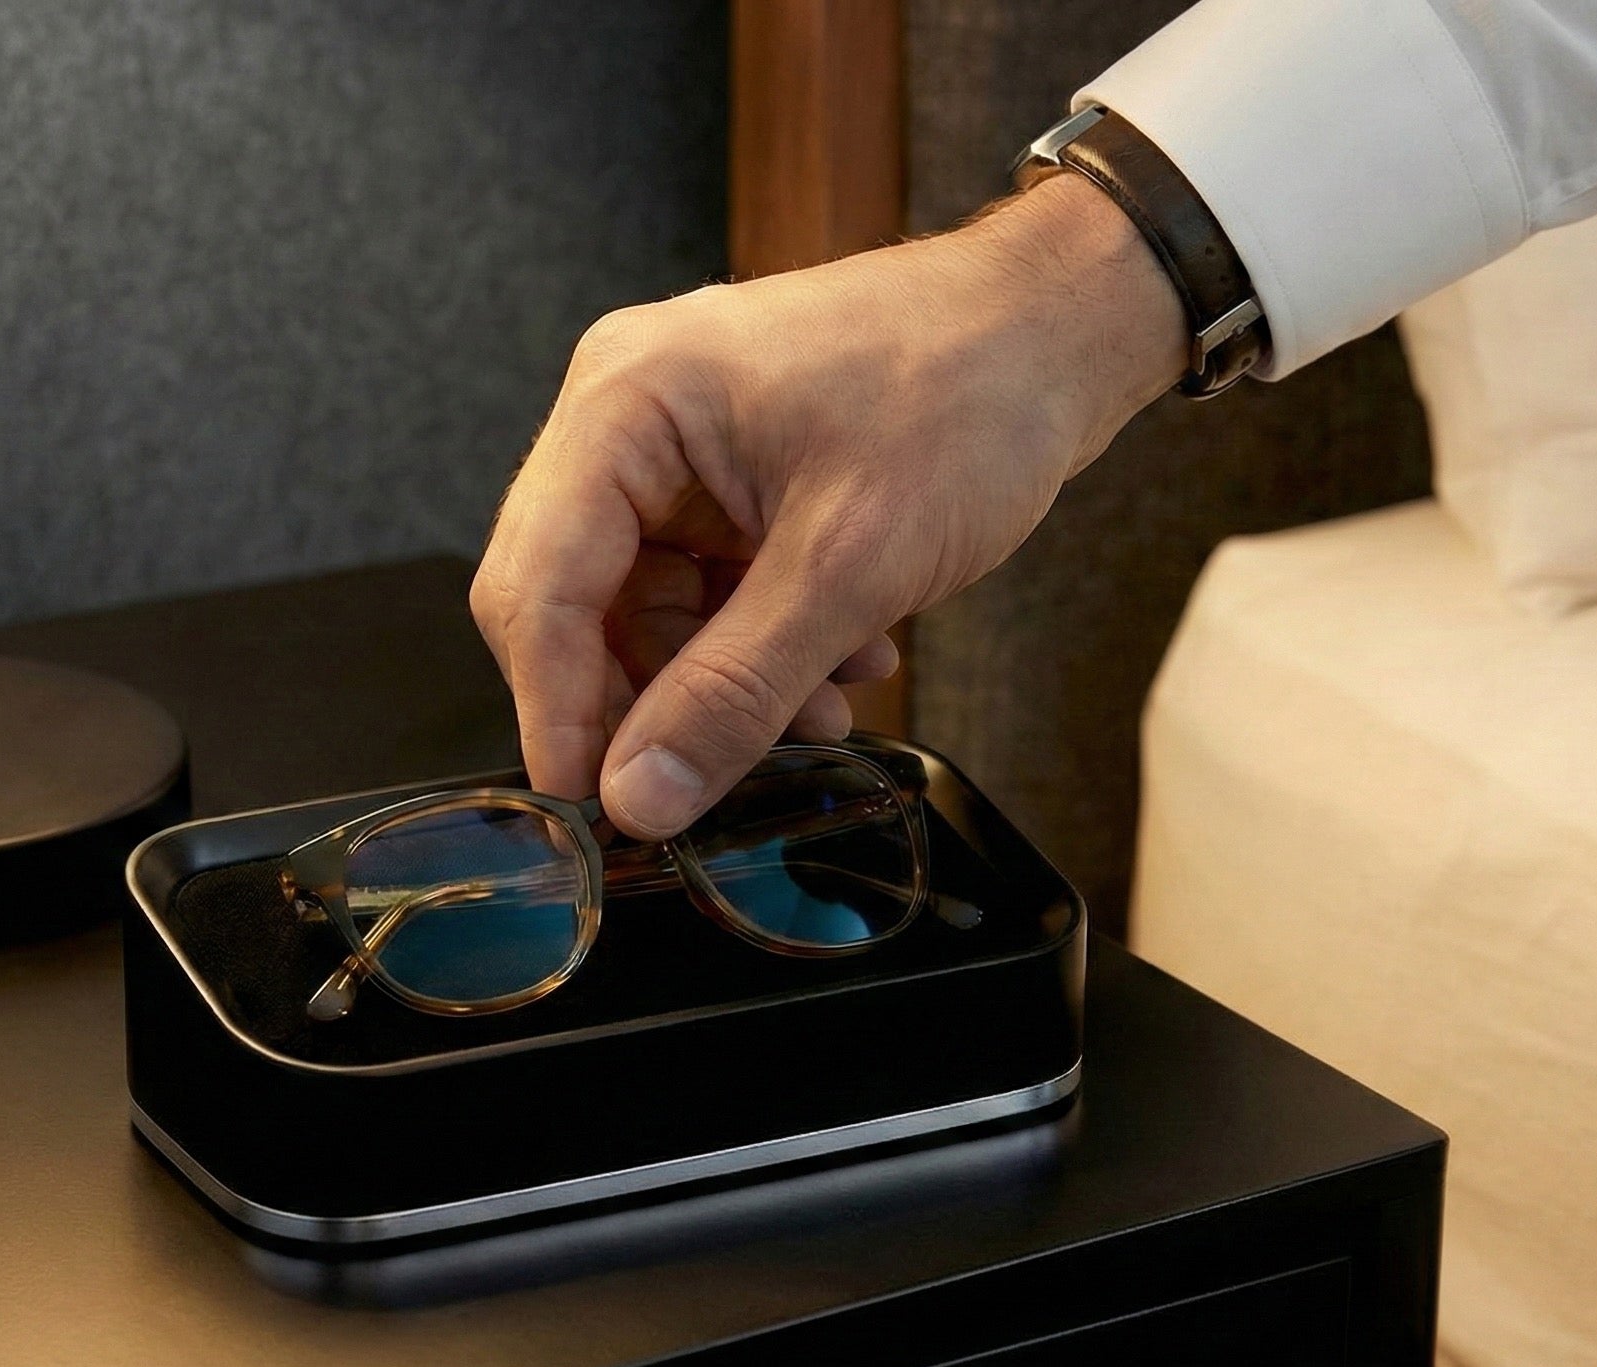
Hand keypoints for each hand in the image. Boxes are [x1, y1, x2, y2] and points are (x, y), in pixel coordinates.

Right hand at [470, 171, 1184, 837]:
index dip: (556, 707)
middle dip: (653, 698)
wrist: (1059, 330)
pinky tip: (843, 663)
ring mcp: (678, 449)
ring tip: (822, 712)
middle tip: (711, 776)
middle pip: (578, 604)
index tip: (593, 806)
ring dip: (725, 682)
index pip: (538, 583)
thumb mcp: (850, 563)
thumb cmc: (967, 390)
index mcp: (627, 403)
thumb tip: (642, 794)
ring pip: (649, 613)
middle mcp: (629, 418)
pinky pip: (706, 593)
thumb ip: (734, 688)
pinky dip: (764, 645)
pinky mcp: (727, 479)